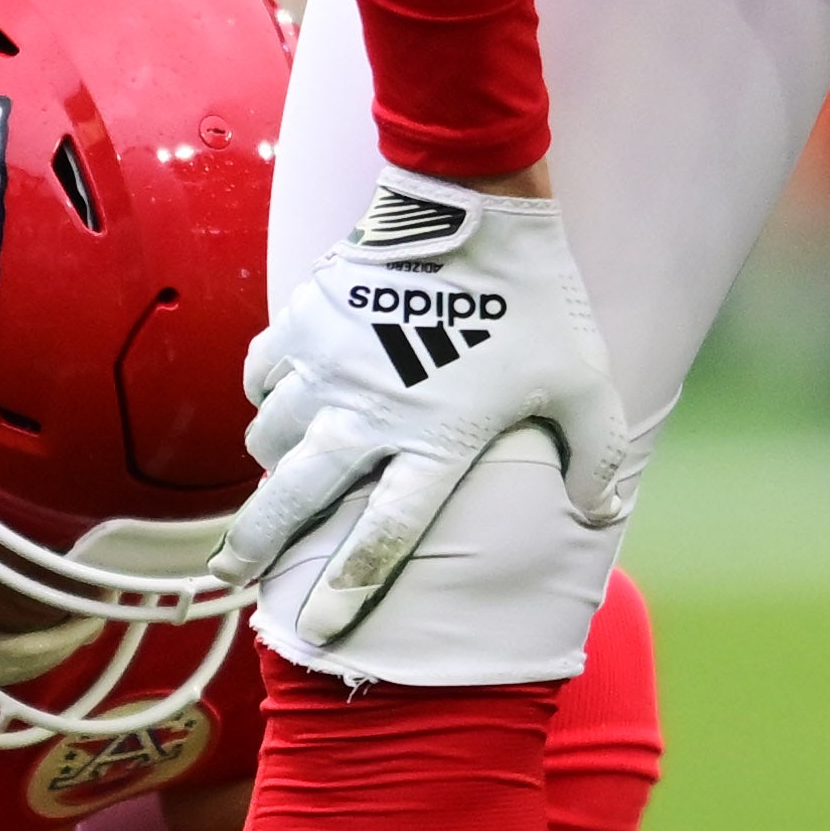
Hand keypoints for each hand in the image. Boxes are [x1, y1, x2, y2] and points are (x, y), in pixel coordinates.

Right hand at [221, 169, 634, 656]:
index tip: (317, 628)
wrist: (476, 202)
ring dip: (268, 467)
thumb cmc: (537, 297)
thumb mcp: (585, 382)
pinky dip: (265, 396)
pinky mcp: (304, 320)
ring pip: (270, 439)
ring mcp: (328, 367)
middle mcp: (370, 415)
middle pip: (296, 500)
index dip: (347, 589)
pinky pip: (262, 375)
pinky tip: (276, 402)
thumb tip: (603, 515)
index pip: (386, 537)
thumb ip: (596, 455)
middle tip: (227, 576)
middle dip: (256, 546)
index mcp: (437, 441)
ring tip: (271, 482)